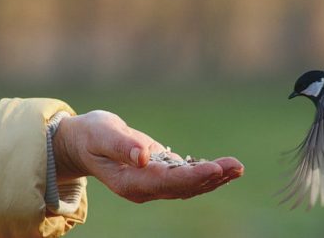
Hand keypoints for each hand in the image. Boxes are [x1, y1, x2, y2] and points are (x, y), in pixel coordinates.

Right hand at [52, 110, 243, 202]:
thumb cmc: (91, 136)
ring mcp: (154, 185)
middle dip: (211, 177)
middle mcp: (144, 189)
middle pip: (182, 188)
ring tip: (237, 167)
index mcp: (129, 182)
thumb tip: (143, 156)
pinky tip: (225, 168)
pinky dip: (207, 174)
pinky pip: (187, 178)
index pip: (165, 182)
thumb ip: (120, 146)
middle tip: (236, 165)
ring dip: (214, 178)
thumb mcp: (101, 135)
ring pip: (188, 186)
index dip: (191, 176)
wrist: (86, 144)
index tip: (215, 168)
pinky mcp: (161, 175)